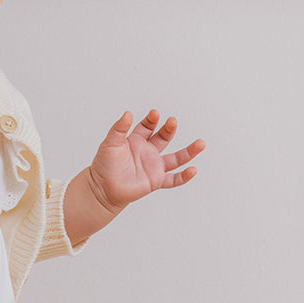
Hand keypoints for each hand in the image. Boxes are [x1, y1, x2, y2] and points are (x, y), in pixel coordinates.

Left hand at [85, 109, 204, 215]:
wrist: (102, 189)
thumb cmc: (104, 166)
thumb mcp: (110, 143)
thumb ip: (119, 129)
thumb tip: (127, 113)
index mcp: (137, 140)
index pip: (148, 126)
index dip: (152, 120)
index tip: (155, 114)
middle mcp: (148, 151)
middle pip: (164, 137)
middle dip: (169, 129)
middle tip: (172, 121)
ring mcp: (154, 166)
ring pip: (176, 158)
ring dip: (189, 151)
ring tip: (201, 144)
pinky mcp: (156, 181)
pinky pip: (173, 179)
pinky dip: (184, 176)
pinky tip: (193, 170)